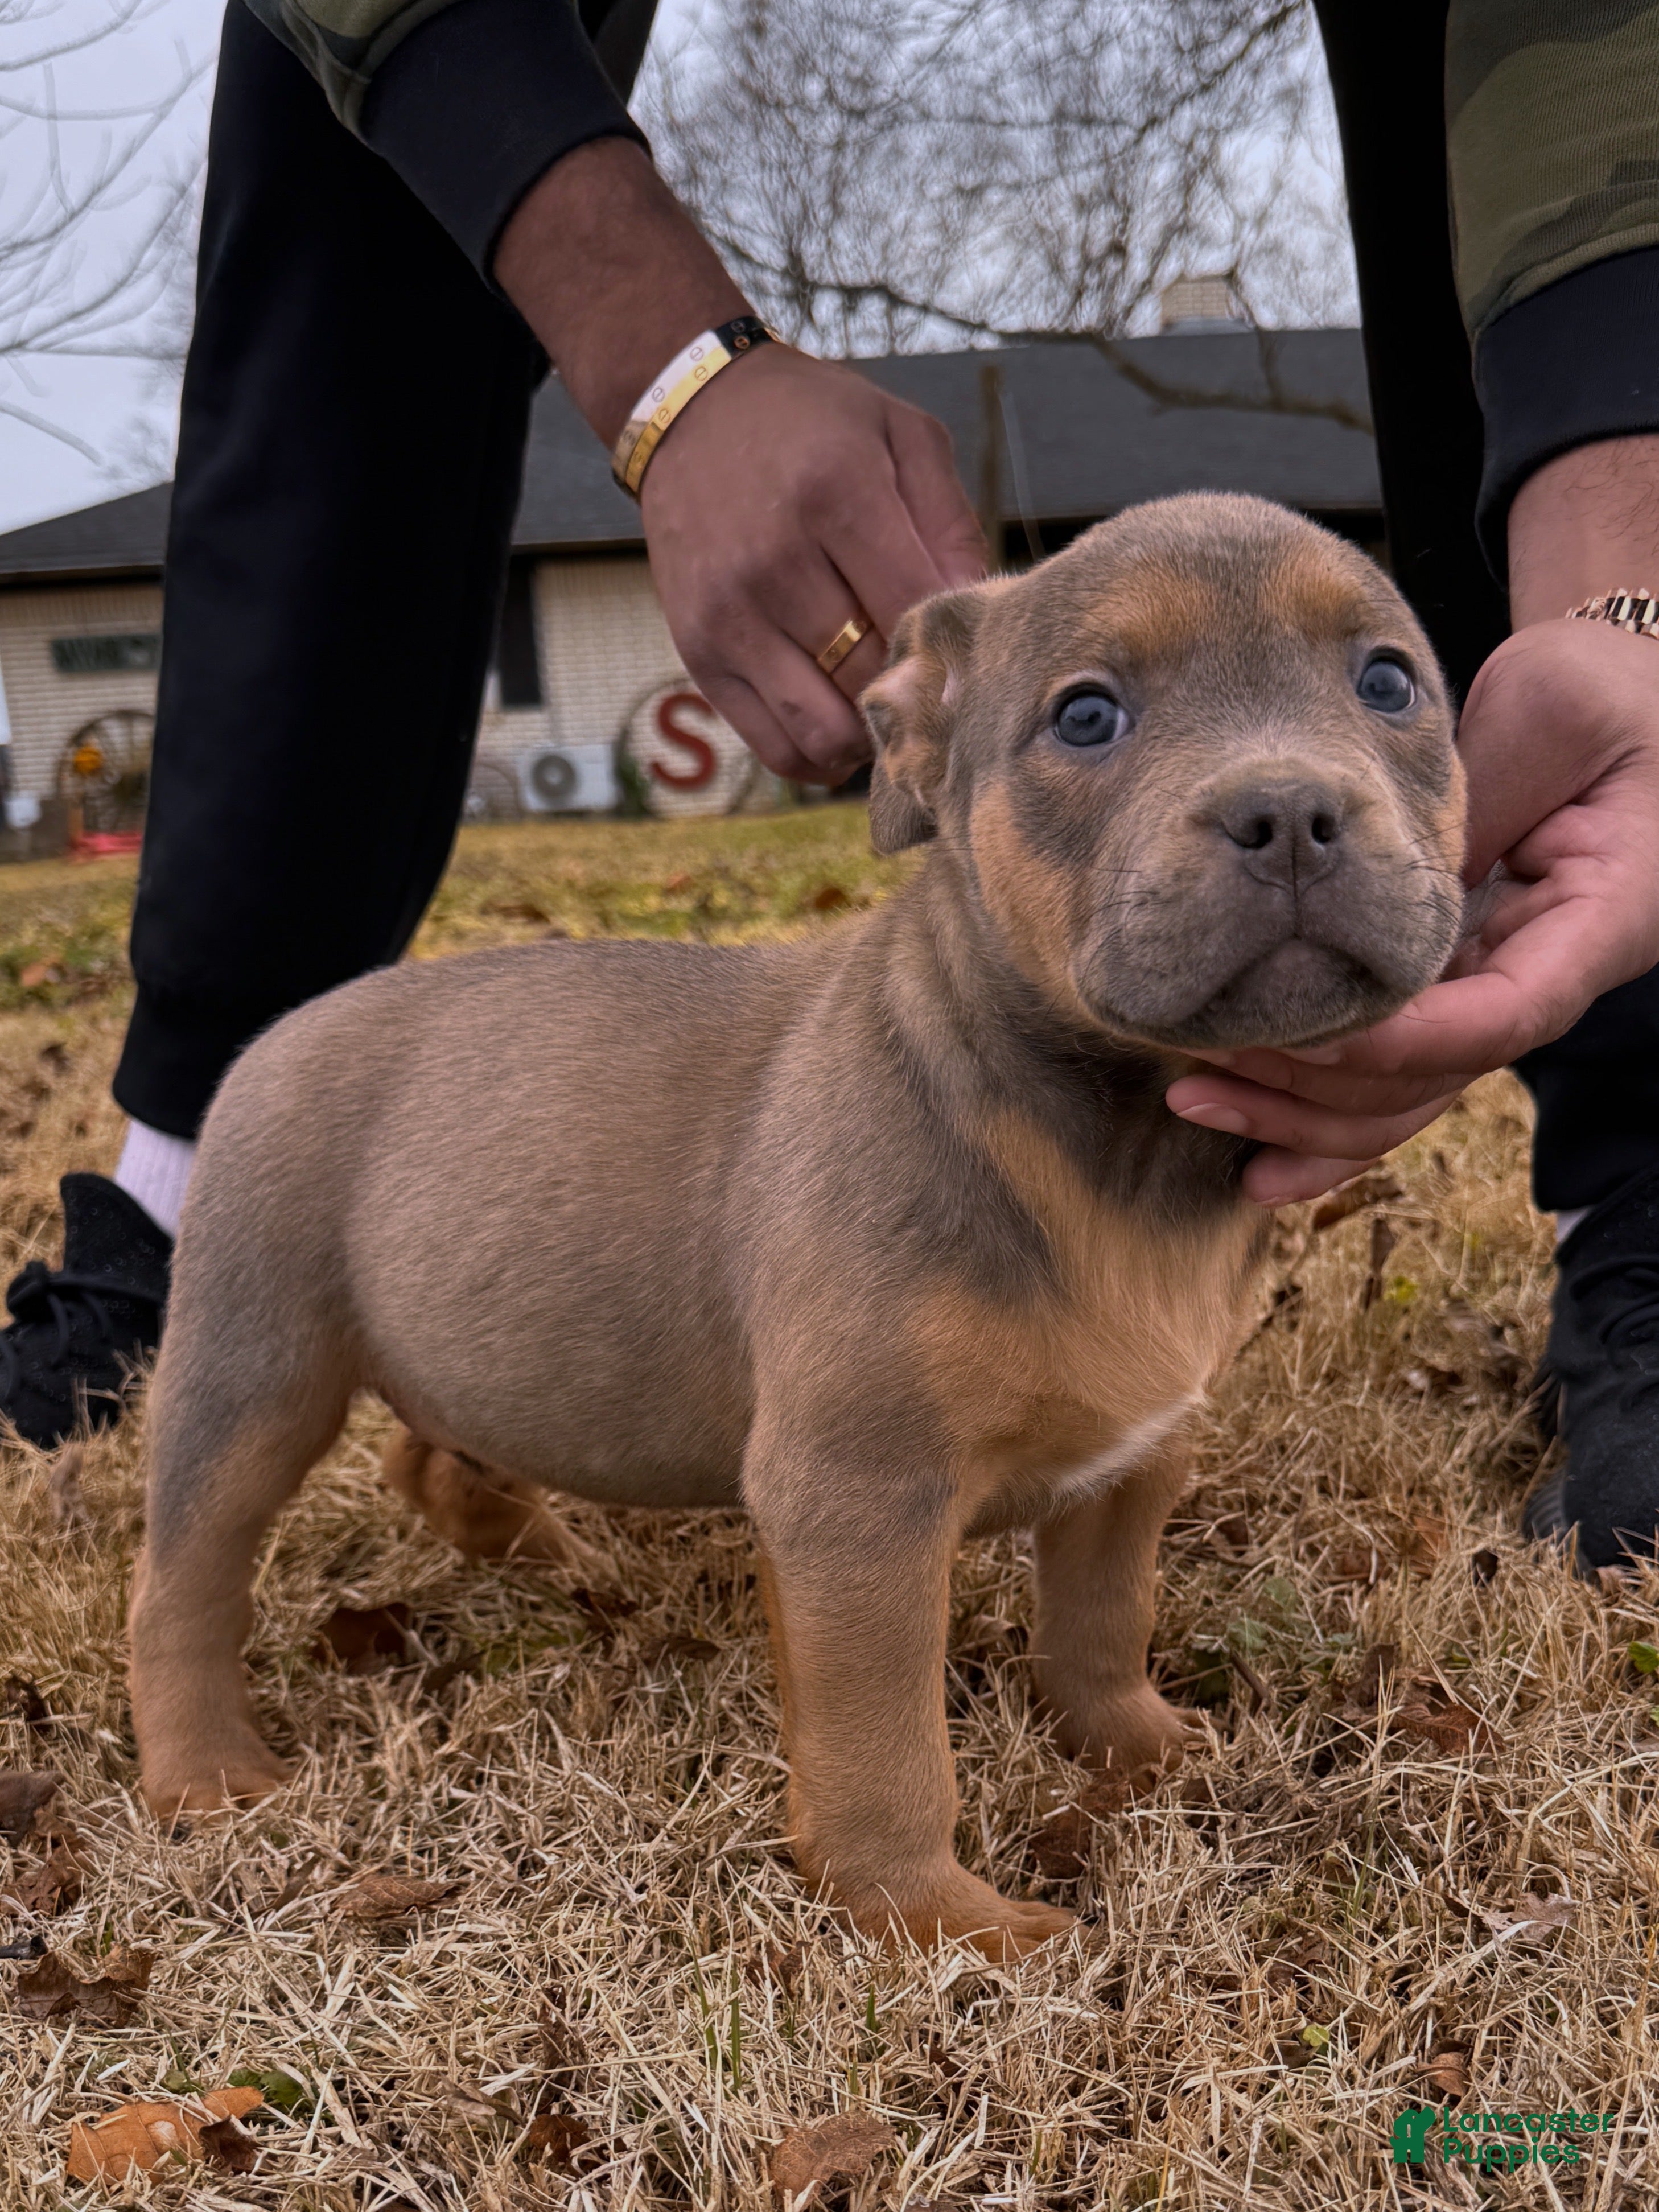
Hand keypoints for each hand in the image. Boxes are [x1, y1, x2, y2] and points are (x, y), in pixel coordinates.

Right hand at [639, 345, 984, 779]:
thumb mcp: (901, 435)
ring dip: (867, 735)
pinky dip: (820, 755)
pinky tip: (843, 721)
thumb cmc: (814, 425)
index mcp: (835, 496)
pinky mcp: (698, 655)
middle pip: (872, 677)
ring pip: (824, 730)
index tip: (976, 656)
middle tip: (938, 686)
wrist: (692, 414)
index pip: (916, 612)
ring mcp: (728, 616)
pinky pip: (774, 745)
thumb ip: (951, 523)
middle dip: (915, 692)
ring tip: (886, 703)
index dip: (955, 647)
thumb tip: (974, 619)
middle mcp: (774, 562)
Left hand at [1166, 617, 1658, 1202]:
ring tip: (1194, 1102)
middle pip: (1436, 1078)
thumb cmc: (1605, 692)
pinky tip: (1245, 1149)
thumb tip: (1373, 879)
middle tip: (1206, 1076)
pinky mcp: (1448, 981)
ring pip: (1404, 1093)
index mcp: (1600, 920)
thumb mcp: (1552, 717)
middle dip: (1318, 1090)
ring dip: (1300, 1114)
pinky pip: (1387, 1068)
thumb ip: (1475, 804)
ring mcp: (1493, 987)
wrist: (1626, 691)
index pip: (1502, 1016)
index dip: (1401, 1042)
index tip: (1305, 1034)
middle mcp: (1546, 975)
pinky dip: (1317, 1108)